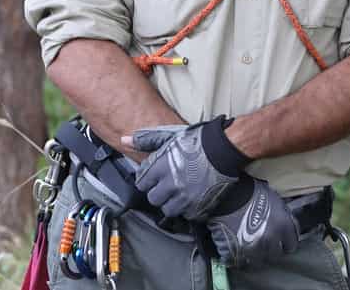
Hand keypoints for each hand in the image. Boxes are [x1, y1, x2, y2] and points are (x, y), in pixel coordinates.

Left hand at [128, 116, 249, 220]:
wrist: (225, 149)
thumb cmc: (198, 141)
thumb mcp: (170, 135)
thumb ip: (146, 140)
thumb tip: (124, 140)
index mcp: (160, 167)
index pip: (142, 183)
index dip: (148, 179)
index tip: (155, 176)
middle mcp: (170, 184)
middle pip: (153, 198)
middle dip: (158, 192)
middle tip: (168, 184)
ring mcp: (185, 198)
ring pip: (168, 210)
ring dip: (172, 202)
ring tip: (180, 192)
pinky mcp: (198, 207)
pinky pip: (186, 215)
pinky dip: (188, 208)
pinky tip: (192, 196)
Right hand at [207, 176, 299, 267]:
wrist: (227, 192)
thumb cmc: (251, 191)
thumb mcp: (274, 198)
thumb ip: (283, 215)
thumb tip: (288, 224)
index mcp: (283, 225)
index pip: (291, 245)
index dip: (286, 242)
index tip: (283, 241)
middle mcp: (270, 240)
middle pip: (275, 255)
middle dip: (272, 249)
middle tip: (266, 242)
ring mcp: (253, 248)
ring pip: (259, 260)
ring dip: (257, 254)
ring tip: (252, 245)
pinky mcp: (236, 253)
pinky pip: (242, 261)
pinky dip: (241, 257)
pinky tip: (240, 248)